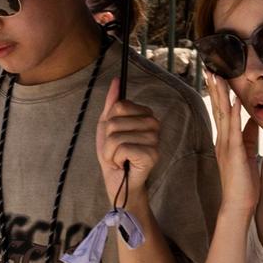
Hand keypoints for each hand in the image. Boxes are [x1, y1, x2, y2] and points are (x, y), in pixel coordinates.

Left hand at [96, 78, 161, 202]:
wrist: (118, 181)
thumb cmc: (114, 154)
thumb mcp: (107, 126)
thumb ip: (112, 103)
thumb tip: (116, 80)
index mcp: (145, 114)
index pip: (119, 106)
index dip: (109, 123)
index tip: (114, 136)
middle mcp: (154, 124)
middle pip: (115, 121)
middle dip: (107, 139)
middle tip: (115, 150)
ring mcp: (155, 139)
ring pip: (116, 136)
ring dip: (110, 152)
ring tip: (118, 158)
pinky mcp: (152, 154)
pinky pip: (122, 148)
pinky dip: (116, 159)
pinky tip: (123, 164)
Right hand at [205, 73, 261, 213]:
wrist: (239, 203)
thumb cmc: (244, 180)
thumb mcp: (248, 151)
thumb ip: (250, 134)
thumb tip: (255, 116)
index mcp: (225, 140)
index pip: (220, 112)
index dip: (218, 94)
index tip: (216, 76)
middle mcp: (222, 140)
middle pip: (217, 109)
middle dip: (214, 89)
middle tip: (210, 68)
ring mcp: (226, 145)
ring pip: (223, 115)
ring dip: (221, 95)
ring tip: (218, 77)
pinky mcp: (235, 152)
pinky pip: (235, 129)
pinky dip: (236, 113)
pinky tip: (237, 99)